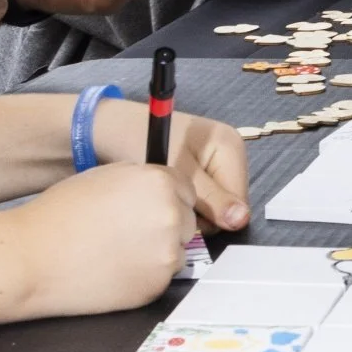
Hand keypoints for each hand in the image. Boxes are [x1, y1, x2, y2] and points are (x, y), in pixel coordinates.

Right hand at [6, 165, 198, 314]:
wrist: (35, 258)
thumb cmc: (61, 214)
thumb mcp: (105, 176)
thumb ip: (141, 181)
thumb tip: (161, 187)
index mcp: (159, 183)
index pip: (187, 189)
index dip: (166, 197)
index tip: (148, 206)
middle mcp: (171, 217)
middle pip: (186, 220)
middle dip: (165, 224)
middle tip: (129, 230)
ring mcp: (167, 254)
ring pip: (177, 250)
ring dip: (157, 250)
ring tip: (117, 249)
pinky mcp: (157, 286)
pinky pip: (161, 276)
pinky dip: (145, 274)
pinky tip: (115, 268)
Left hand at [91, 101, 251, 233]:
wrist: (110, 131)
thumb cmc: (140, 142)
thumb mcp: (177, 172)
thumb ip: (210, 198)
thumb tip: (241, 220)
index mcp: (230, 146)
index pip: (238, 200)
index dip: (214, 215)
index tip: (184, 208)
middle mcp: (229, 153)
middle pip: (230, 204)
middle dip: (202, 211)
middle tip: (172, 199)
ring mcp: (217, 162)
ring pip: (216, 206)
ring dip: (193, 208)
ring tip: (168, 195)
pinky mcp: (203, 170)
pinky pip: (205, 199)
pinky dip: (187, 202)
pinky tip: (169, 193)